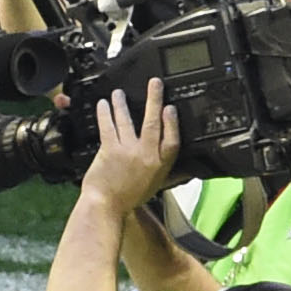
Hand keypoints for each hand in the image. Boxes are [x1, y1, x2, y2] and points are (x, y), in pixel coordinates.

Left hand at [80, 78, 181, 213]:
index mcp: (159, 166)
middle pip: (153, 123)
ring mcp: (127, 151)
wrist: (106, 207)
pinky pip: (108, 126)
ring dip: (122, 104)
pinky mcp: (110, 149)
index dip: (172, 123)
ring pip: (127, 120)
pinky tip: (103, 104)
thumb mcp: (155, 187)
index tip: (170, 108)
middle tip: (155, 84)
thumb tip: (187, 168)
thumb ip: (168, 173)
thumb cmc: (128, 198)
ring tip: (119, 93)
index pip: (172, 141)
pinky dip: (105, 113)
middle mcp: (146, 156)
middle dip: (154, 100)